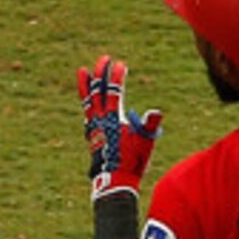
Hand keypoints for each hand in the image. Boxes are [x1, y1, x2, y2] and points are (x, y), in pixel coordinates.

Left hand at [79, 54, 161, 199]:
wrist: (114, 180)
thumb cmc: (132, 161)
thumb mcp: (145, 143)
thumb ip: (149, 126)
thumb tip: (155, 112)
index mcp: (113, 118)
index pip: (113, 91)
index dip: (117, 76)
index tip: (121, 64)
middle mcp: (99, 119)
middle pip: (97, 91)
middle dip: (100, 73)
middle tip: (104, 58)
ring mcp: (93, 126)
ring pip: (87, 100)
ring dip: (86, 84)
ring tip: (83, 71)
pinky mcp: (91, 134)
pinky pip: (86, 112)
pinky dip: (86, 102)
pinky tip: (87, 99)